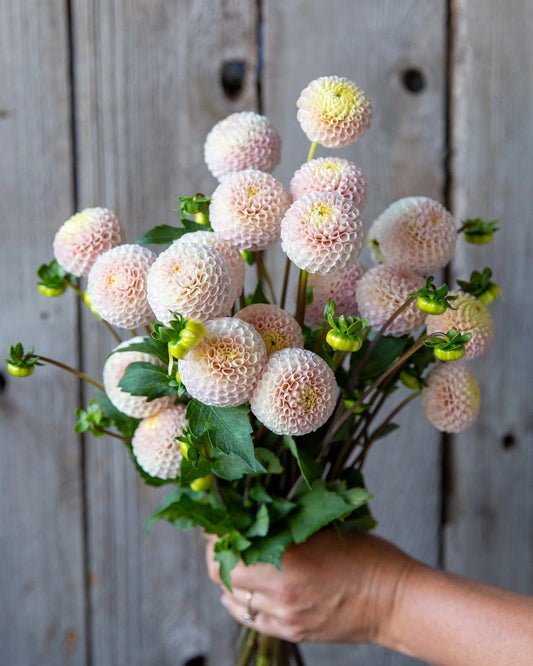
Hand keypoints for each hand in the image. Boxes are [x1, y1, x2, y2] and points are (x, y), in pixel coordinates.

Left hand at [205, 530, 414, 644]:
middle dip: (219, 552)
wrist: (396, 600)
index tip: (219, 519)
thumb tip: (255, 511)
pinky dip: (240, 602)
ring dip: (229, 577)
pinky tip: (242, 590)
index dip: (218, 531)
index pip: (229, 547)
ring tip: (237, 560)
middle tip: (226, 537)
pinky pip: (251, 619)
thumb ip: (288, 523)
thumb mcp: (327, 527)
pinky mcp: (292, 632)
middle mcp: (280, 591)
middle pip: (223, 573)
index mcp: (289, 558)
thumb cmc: (369, 556)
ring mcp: (285, 616)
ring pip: (233, 597)